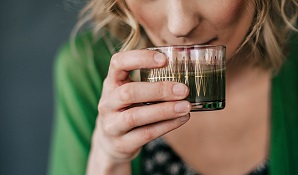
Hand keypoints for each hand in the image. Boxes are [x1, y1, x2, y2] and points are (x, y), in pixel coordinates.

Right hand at [87, 50, 190, 173]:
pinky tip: (182, 118)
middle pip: (128, 92)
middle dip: (158, 90)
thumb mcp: (129, 91)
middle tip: (183, 89)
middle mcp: (107, 103)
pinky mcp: (121, 143)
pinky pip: (146, 134)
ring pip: (135, 116)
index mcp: (111, 83)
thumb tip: (184, 71)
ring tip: (186, 106)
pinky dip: (167, 125)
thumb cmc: (127, 109)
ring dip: (164, 110)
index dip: (139, 58)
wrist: (110, 142)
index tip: (164, 59)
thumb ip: (147, 81)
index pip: (118, 63)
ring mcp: (111, 125)